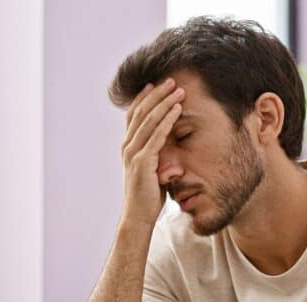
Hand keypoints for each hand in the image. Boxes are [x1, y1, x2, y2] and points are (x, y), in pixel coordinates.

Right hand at [120, 78, 185, 227]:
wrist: (138, 216)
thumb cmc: (147, 196)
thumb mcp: (150, 170)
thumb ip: (154, 155)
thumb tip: (164, 147)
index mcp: (128, 147)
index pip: (134, 116)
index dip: (143, 98)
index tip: (154, 84)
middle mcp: (128, 147)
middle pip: (141, 113)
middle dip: (157, 95)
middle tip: (171, 80)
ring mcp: (133, 154)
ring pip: (149, 121)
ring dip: (165, 103)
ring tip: (178, 90)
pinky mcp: (143, 162)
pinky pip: (157, 136)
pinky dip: (167, 121)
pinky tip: (177, 110)